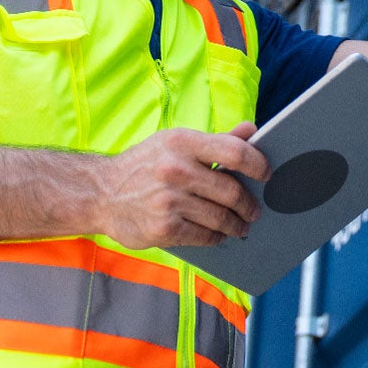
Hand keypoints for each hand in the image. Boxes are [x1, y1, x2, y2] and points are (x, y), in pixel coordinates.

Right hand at [96, 123, 270, 248]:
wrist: (100, 193)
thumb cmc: (144, 165)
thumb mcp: (175, 143)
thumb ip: (216, 140)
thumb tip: (252, 130)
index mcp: (182, 142)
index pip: (234, 152)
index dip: (258, 164)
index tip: (267, 174)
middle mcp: (175, 169)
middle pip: (231, 191)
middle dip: (248, 205)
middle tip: (254, 210)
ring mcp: (169, 201)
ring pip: (220, 217)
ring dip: (236, 225)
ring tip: (240, 226)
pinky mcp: (163, 228)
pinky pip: (204, 236)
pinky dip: (215, 237)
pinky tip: (218, 235)